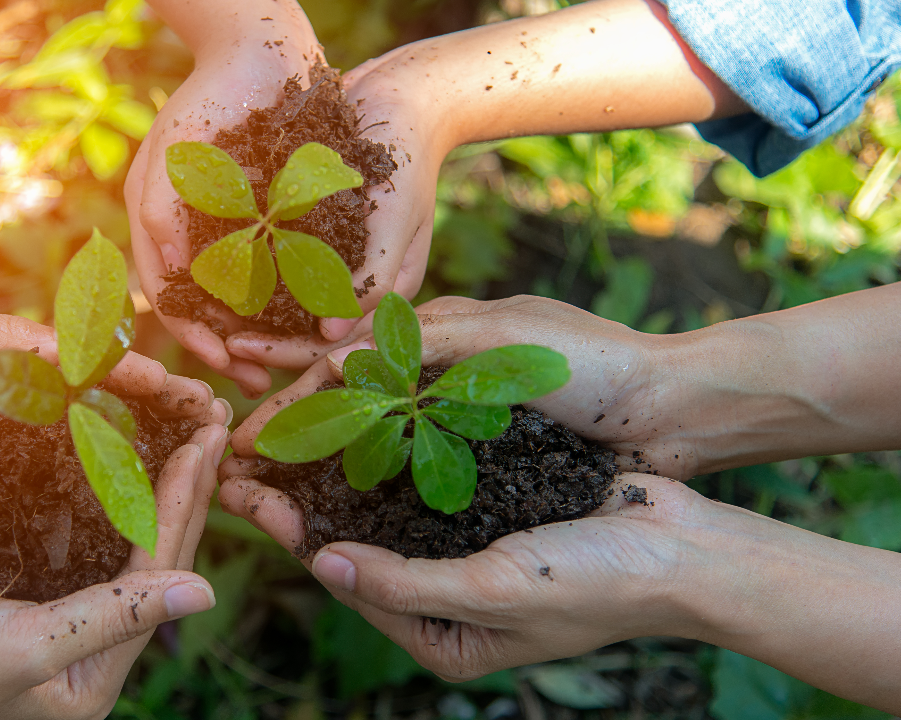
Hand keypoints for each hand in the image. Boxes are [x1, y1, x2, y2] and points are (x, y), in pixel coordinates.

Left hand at [0, 305, 226, 574]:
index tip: (184, 389)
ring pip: (94, 469)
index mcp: (6, 381)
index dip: (141, 378)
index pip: (91, 373)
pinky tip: (146, 511)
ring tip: (199, 464)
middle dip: (163, 419)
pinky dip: (106, 509)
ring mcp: (10, 481)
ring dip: (150, 463)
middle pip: (106, 420)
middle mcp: (17, 432)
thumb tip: (79, 354)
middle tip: (213, 422)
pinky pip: (61, 517)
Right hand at [0, 417, 229, 719]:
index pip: (160, 572)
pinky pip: (71, 521)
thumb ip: (117, 618)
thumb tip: (207, 592)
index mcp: (94, 673)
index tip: (206, 440)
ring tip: (178, 420)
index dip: (185, 503)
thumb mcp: (31, 649)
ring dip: (148, 475)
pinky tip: (113, 439)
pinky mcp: (14, 578)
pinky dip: (97, 480)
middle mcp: (81, 643)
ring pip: (117, 530)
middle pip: (148, 549)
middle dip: (181, 483)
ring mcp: (48, 608)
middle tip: (211, 417)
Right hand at [126, 6, 321, 397]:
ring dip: (266, 332)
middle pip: (214, 310)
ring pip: (250, 297)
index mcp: (165, 229)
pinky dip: (294, 296)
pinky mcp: (279, 215)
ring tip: (291, 359)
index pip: (175, 300)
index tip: (226, 366)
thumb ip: (159, 210)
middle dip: (234, 348)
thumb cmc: (207, 97)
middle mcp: (200, 235)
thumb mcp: (171, 155)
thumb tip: (167, 270)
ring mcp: (239, 227)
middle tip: (259, 382)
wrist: (261, 47)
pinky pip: (284, 267)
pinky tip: (316, 316)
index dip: (198, 338)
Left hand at [218, 469, 900, 711]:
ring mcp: (467, 551)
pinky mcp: (490, 508)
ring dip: (337, 468)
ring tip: (290, 429)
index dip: (294, 537)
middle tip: (246, 457)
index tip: (248, 494)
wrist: (689, 547)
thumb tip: (326, 565)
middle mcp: (447, 598)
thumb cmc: (597, 583)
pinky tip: (359, 417)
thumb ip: (406, 585)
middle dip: (302, 500)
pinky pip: (426, 479)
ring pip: (384, 506)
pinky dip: (389, 451)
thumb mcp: (491, 594)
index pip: (349, 582)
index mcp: (442, 638)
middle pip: (355, 542)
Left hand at [222, 42, 451, 372]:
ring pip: (288, 306)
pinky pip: (278, 265)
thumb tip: (333, 333)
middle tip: (212, 343)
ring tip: (204, 320)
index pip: (332, 343)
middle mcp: (355, 283)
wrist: (400, 99)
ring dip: (250, 317)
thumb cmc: (406, 158)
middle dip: (261, 343)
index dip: (285, 352)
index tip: (238, 347)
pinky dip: (249, 276)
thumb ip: (373, 275)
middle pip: (304, 333)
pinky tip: (212, 276)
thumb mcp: (396, 217)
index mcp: (382, 290)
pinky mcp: (312, 234)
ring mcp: (334, 260)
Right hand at [227, 295, 693, 478]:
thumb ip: (422, 341)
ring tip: (277, 489)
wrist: (676, 412)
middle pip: (349, 402)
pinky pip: (413, 468)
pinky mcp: (487, 455)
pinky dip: (371, 481)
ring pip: (374, 438)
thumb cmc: (596, 366)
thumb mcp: (505, 336)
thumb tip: (339, 355)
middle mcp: (442, 374)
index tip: (250, 434)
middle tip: (243, 463)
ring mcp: (463, 417)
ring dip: (323, 461)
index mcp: (440, 332)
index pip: (346, 366)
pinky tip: (344, 504)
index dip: (295, 401)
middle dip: (293, 429)